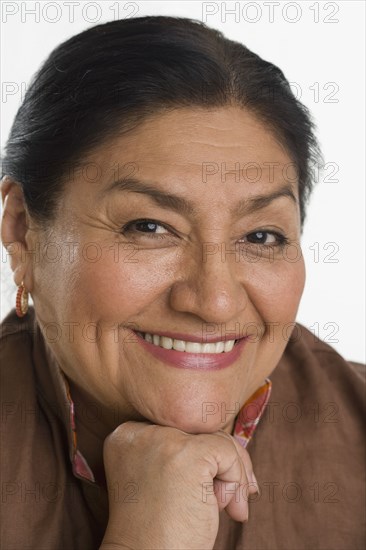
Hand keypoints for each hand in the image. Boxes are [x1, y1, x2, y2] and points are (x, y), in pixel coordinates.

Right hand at [99, 421, 257, 549]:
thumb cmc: (157, 530)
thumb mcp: (163, 480)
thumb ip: (185, 452)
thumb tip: (233, 441)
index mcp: (127, 435)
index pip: (179, 428)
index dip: (200, 457)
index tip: (205, 488)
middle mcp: (139, 431)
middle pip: (199, 430)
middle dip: (221, 465)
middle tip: (224, 501)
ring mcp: (163, 440)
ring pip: (217, 438)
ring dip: (231, 476)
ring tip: (217, 508)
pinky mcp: (188, 453)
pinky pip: (228, 452)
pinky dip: (236, 480)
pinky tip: (224, 508)